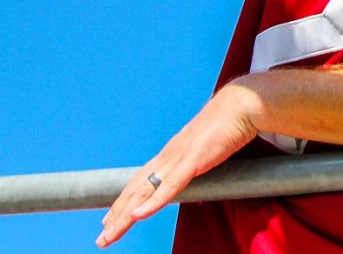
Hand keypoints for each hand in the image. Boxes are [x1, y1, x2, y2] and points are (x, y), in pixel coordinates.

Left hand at [96, 83, 258, 247]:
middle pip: (135, 189)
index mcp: (172, 153)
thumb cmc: (229, 124)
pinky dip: (152, 202)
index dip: (124, 200)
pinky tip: (137, 215)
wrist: (240, 105)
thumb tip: (201, 191)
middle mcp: (168, 156)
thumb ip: (201, 168)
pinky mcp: (192, 161)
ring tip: (109, 234)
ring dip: (125, 215)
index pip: (140, 181)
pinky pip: (169, 186)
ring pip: (145, 191)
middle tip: (102, 237)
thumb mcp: (210, 152)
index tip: (110, 218)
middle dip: (117, 214)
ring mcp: (178, 158)